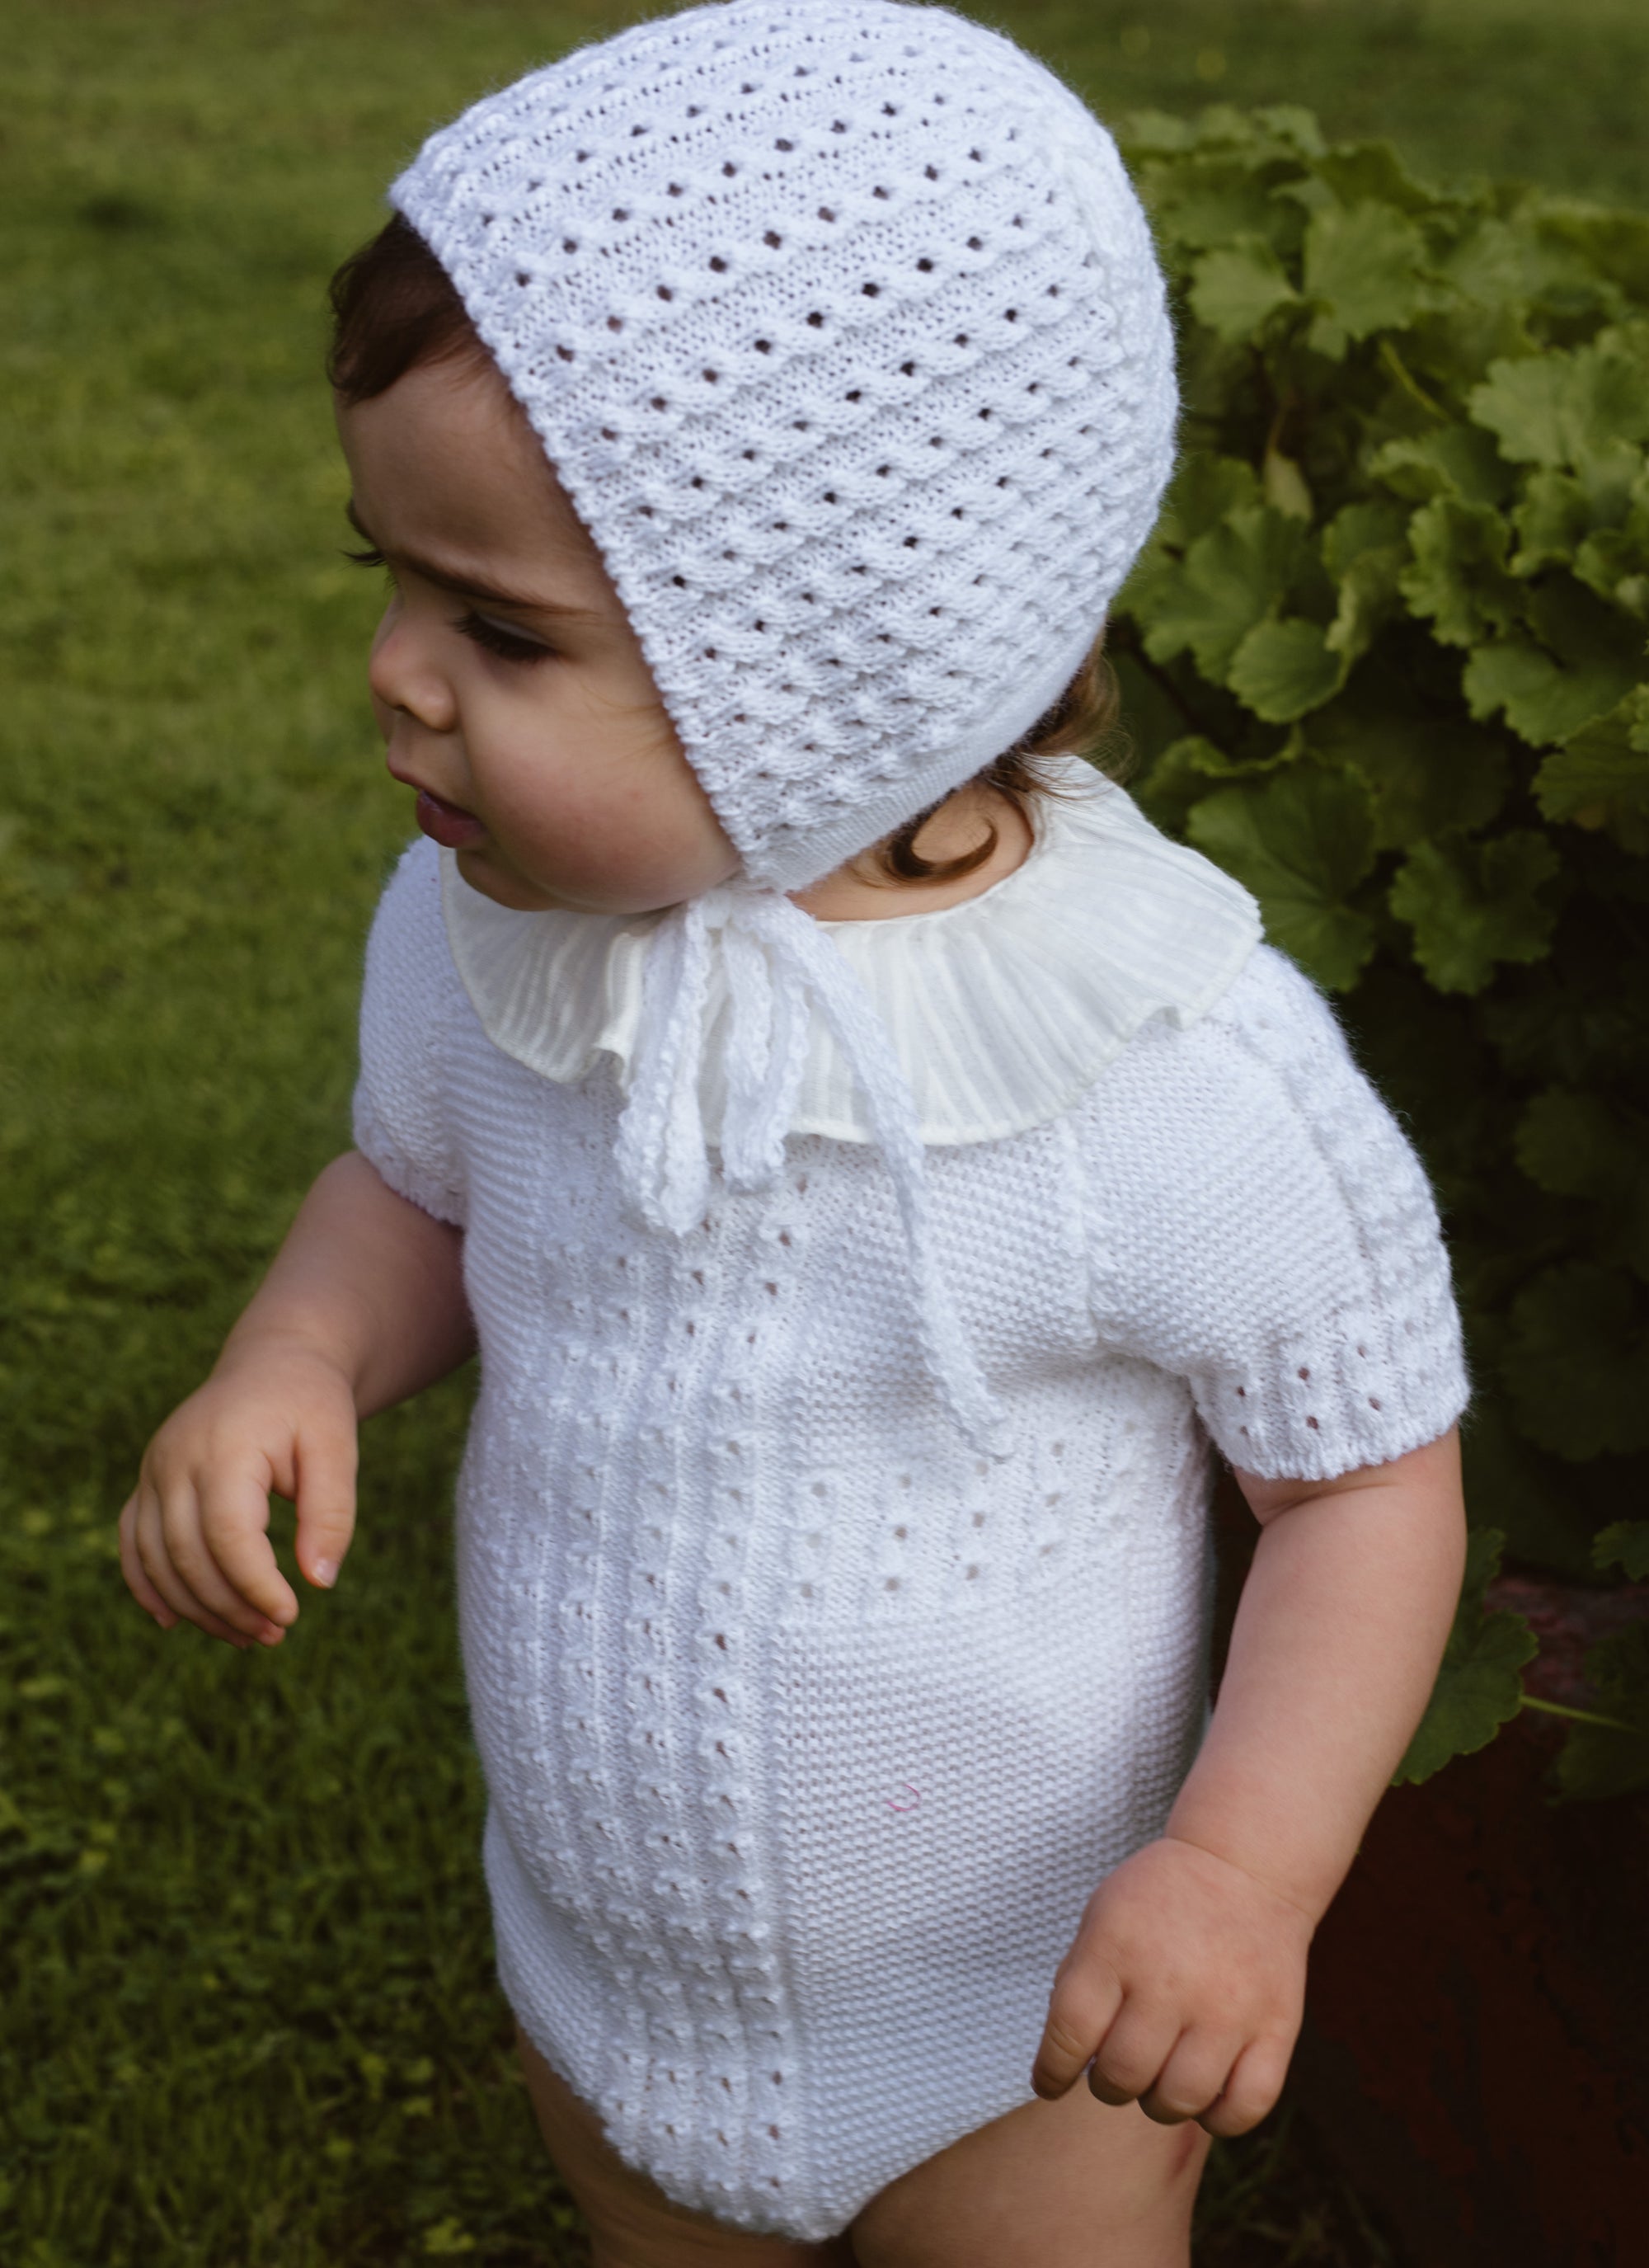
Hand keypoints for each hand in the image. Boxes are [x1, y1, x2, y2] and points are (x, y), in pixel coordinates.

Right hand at [118, 1339, 358, 1648]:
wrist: (275, 1362)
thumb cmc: (311, 1406)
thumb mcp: (338, 1449)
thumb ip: (332, 1514)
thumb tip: (319, 1582)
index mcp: (224, 1449)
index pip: (228, 1537)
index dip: (255, 1587)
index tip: (291, 1616)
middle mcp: (175, 1460)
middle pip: (188, 1556)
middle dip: (230, 1608)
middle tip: (275, 1635)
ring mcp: (153, 1470)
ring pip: (156, 1559)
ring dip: (196, 1608)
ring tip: (247, 1636)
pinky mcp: (148, 1481)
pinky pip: (132, 1543)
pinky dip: (148, 1586)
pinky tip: (175, 1622)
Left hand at [1030, 1835, 1312, 2135]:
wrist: (1246, 1865)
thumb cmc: (1162, 1898)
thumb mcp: (1102, 1916)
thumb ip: (1079, 1981)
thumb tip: (1065, 2057)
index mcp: (1117, 1948)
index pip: (1071, 2033)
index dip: (1052, 2071)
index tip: (1050, 2083)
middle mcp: (1171, 1982)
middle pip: (1124, 2074)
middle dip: (1107, 2085)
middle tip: (1114, 2073)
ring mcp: (1228, 2009)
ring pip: (1180, 2099)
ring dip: (1158, 2104)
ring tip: (1157, 2079)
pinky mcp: (1276, 2028)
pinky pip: (1245, 2106)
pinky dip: (1219, 2118)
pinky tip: (1205, 2095)